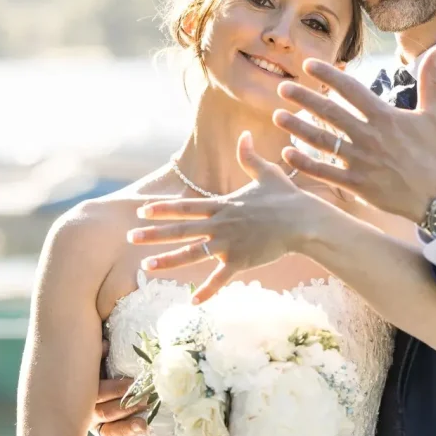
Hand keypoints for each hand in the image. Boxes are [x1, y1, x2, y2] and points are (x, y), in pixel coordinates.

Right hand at [90, 341, 148, 435]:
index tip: (133, 384)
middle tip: (146, 401)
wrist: (103, 376)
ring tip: (143, 426)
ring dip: (125, 429)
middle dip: (126, 408)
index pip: (97, 392)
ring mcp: (96, 424)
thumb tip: (104, 345)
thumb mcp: (99, 355)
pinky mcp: (106, 435)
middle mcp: (86, 409)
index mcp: (83, 389)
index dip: (116, 389)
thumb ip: (99, 352)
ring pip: (107, 432)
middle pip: (103, 413)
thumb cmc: (103, 362)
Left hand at [128, 132, 317, 300]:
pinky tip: (193, 301)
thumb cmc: (287, 197)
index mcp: (223, 205)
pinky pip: (220, 278)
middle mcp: (221, 224)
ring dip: (168, 260)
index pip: (186, 207)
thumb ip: (249, 156)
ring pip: (193, 253)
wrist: (304, 221)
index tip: (142, 210)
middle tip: (130, 237)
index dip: (163, 209)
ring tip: (146, 266)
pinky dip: (208, 291)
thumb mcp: (266, 173)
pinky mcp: (242, 261)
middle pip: (181, 230)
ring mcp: (230, 244)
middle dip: (153, 234)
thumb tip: (243, 134)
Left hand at [274, 47, 435, 222]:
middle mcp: (368, 136)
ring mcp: (359, 161)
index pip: (350, 89)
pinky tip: (287, 152)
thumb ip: (431, 82)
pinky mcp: (356, 184)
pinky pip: (324, 172)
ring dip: (297, 127)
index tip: (308, 65)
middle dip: (303, 98)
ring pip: (322, 140)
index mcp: (384, 116)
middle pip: (329, 112)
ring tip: (278, 116)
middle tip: (283, 88)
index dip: (328, 75)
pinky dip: (304, 163)